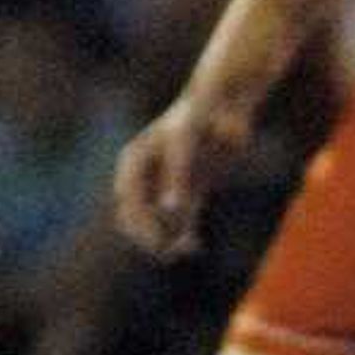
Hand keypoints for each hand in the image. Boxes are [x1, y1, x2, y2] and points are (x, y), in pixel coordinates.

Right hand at [113, 93, 253, 258]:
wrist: (226, 102)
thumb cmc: (200, 117)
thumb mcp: (186, 143)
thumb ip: (177, 175)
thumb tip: (168, 210)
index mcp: (134, 161)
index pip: (128, 201)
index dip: (140, 223)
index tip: (157, 241)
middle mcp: (147, 174)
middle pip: (137, 215)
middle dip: (151, 236)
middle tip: (168, 253)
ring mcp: (168, 181)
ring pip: (159, 220)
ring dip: (168, 238)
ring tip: (186, 249)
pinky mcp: (192, 188)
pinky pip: (182, 218)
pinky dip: (185, 233)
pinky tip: (195, 246)